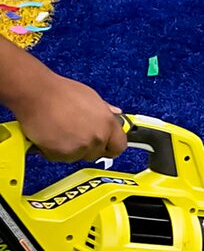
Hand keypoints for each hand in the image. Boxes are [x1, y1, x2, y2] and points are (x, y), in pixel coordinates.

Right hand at [11, 65, 125, 163]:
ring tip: (59, 131)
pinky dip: (53, 151)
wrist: (36, 94)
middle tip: (74, 134)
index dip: (111, 146)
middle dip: (87, 147)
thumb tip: (116, 113)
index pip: (119, 146)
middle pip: (97, 153)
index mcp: (108, 124)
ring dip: (69, 149)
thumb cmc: (60, 93)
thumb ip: (105, 111)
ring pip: (77, 157)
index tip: (105, 146)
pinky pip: (59, 158)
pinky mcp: (61, 154)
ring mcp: (79, 147)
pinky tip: (50, 136)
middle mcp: (97, 137)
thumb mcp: (91, 97)